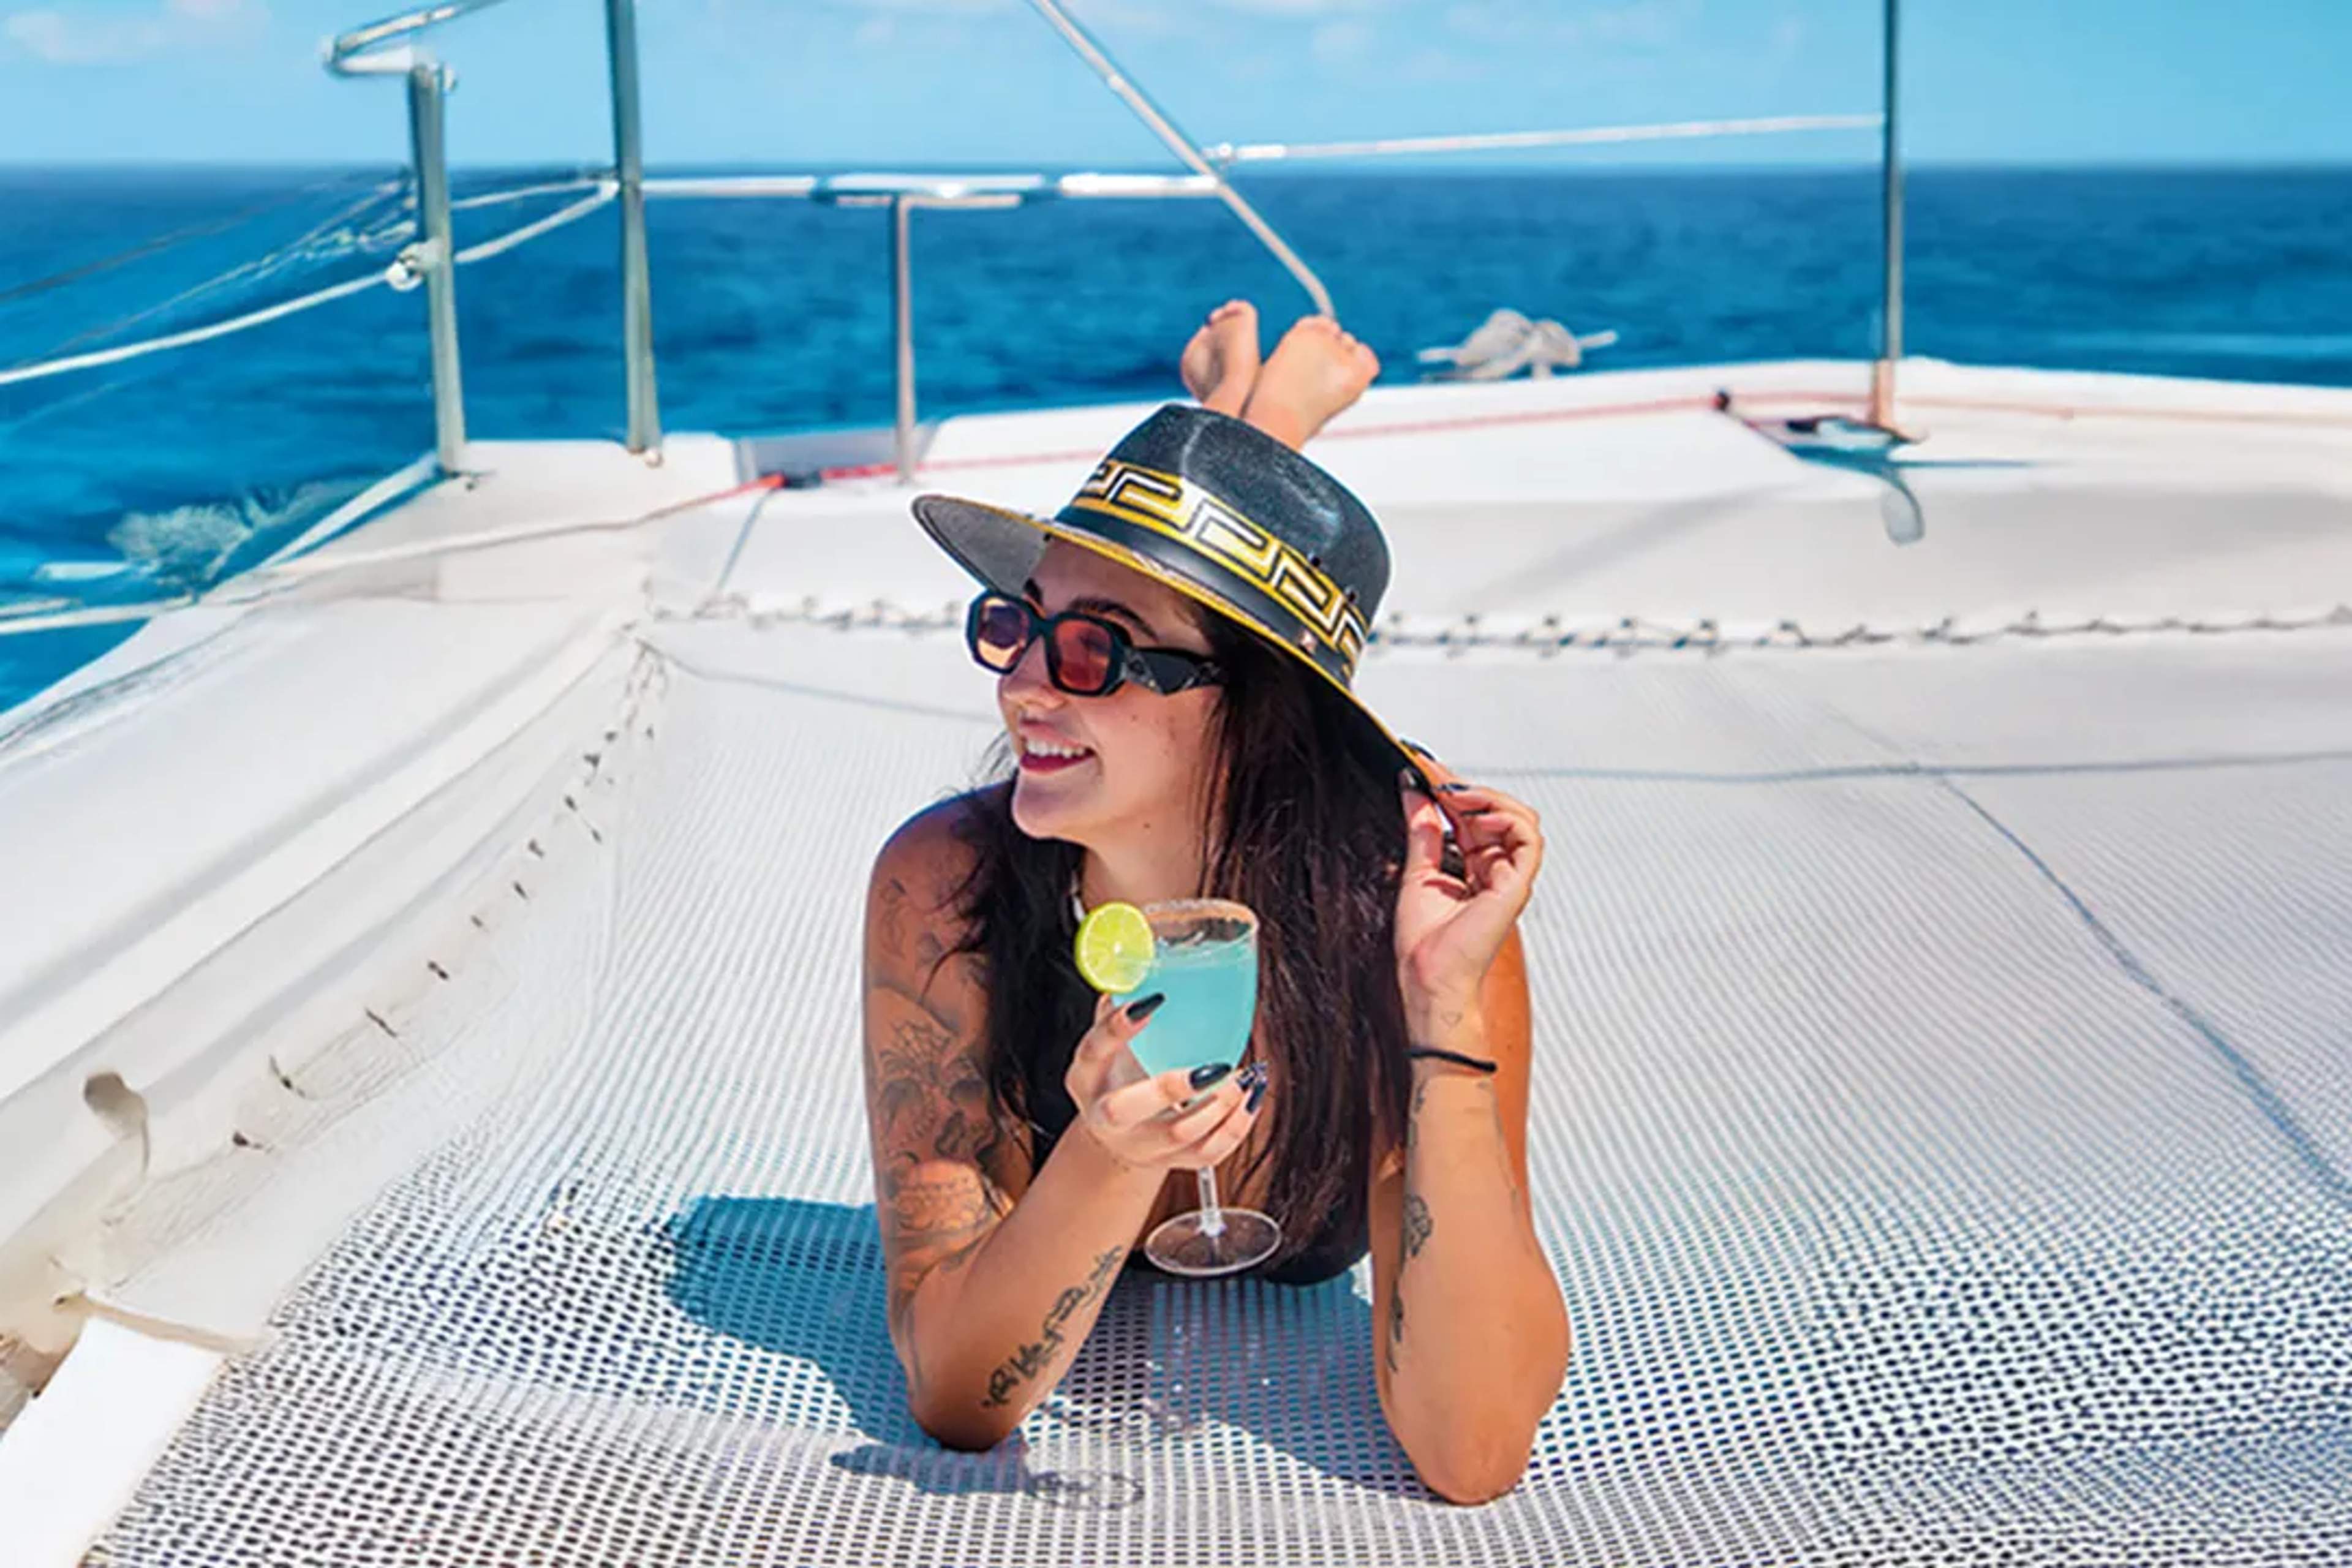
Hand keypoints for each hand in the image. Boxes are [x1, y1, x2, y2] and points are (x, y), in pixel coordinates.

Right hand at [1065, 992, 1262, 1173]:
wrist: (1118, 1138)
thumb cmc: (1119, 1073)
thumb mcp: (1109, 1042)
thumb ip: (1119, 1002)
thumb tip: (1138, 957)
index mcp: (1085, 1076)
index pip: (1093, 1050)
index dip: (1119, 1027)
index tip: (1154, 1000)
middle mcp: (1105, 1117)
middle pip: (1125, 1109)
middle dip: (1170, 1087)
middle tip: (1212, 1064)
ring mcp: (1139, 1145)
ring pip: (1177, 1135)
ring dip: (1217, 1106)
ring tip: (1242, 1075)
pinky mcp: (1171, 1164)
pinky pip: (1209, 1154)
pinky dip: (1237, 1126)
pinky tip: (1251, 1096)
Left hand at [1393, 759, 1542, 1037]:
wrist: (1427, 976)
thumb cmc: (1424, 942)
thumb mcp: (1417, 870)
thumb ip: (1421, 829)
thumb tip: (1413, 790)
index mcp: (1476, 867)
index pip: (1474, 816)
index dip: (1454, 790)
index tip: (1426, 769)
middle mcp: (1498, 870)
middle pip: (1499, 812)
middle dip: (1467, 788)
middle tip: (1435, 777)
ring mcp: (1510, 877)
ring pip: (1520, 819)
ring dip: (1487, 798)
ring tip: (1454, 796)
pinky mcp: (1517, 885)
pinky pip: (1528, 839)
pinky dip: (1505, 817)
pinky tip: (1474, 815)